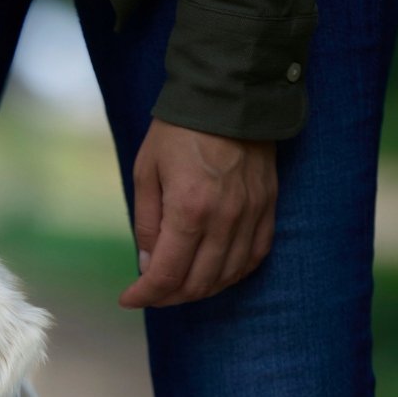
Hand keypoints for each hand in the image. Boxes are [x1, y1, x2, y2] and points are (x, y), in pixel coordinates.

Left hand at [119, 119, 276, 309]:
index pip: (166, 274)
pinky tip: (213, 272)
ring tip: (177, 285)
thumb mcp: (146, 174)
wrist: (229, 97)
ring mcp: (252, 215)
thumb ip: (147, 224)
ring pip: (228, 276)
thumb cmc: (178, 132)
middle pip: (199, 283)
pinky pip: (254, 257)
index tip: (128, 299)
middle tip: (150, 293)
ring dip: (200, 289)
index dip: (145, 295)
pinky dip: (231, 274)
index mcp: (189, 210)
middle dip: (169, 297)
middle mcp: (225, 219)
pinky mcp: (268, 208)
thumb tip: (148, 266)